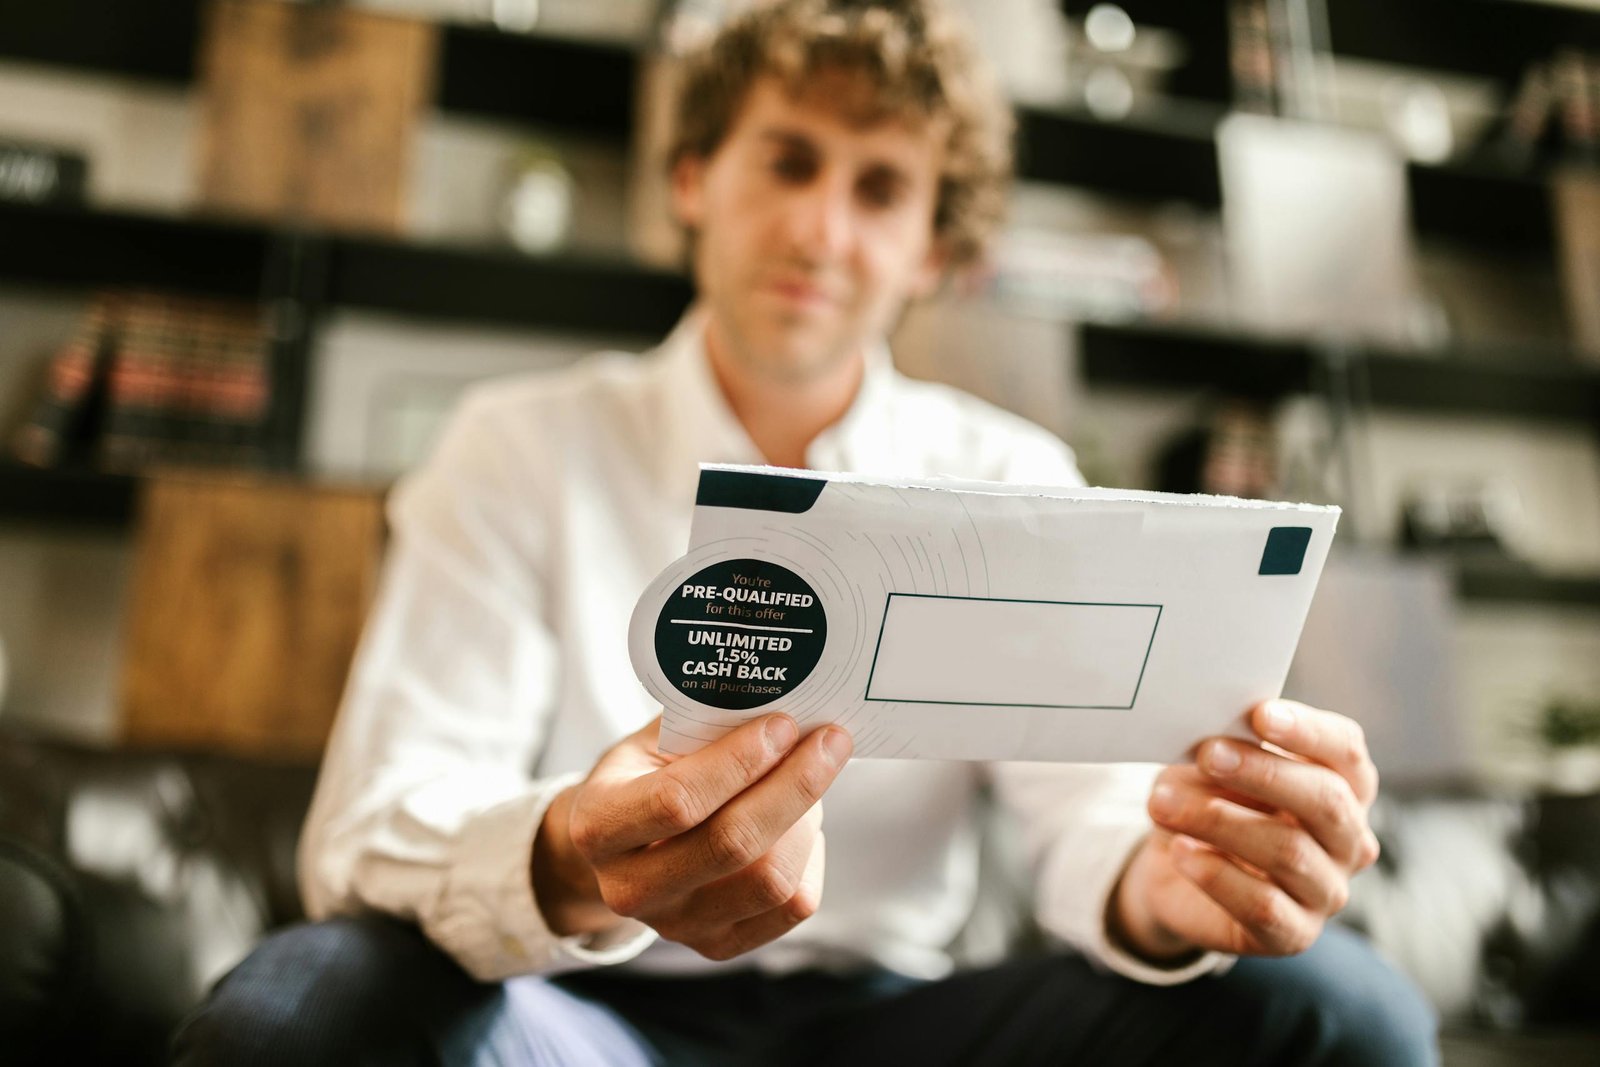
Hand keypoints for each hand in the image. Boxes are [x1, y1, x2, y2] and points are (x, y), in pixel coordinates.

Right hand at [533, 714, 851, 960]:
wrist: (620, 849)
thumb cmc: (644, 777)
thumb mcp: (651, 741)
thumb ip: (703, 721)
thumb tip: (782, 693)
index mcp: (599, 827)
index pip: (677, 801)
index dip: (739, 762)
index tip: (782, 724)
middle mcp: (629, 888)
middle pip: (732, 844)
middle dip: (794, 785)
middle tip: (829, 740)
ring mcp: (675, 926)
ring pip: (770, 880)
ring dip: (806, 819)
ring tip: (812, 777)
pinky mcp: (718, 945)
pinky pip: (791, 907)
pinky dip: (811, 857)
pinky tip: (803, 822)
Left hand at [1110, 699, 1380, 962]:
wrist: (1176, 866)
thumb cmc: (1207, 800)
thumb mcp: (1207, 767)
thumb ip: (1221, 750)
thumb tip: (1209, 741)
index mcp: (1341, 783)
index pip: (1344, 751)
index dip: (1308, 731)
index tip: (1260, 714)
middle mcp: (1348, 838)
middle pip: (1327, 801)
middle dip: (1264, 773)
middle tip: (1207, 754)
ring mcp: (1327, 890)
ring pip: (1289, 852)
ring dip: (1220, 821)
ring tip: (1164, 804)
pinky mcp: (1295, 933)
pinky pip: (1263, 904)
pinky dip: (1216, 874)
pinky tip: (1180, 852)